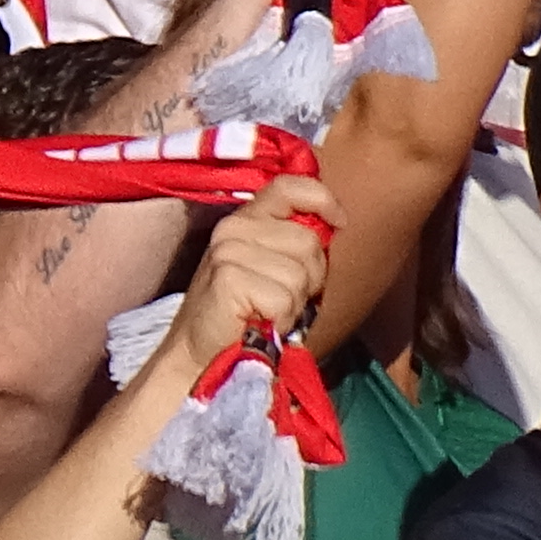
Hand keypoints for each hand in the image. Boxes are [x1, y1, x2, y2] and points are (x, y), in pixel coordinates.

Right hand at [171, 173, 337, 369]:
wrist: (201, 352)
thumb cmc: (245, 312)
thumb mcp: (270, 266)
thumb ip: (293, 243)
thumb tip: (333, 226)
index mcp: (246, 219)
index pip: (290, 187)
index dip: (322, 200)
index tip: (339, 223)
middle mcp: (234, 228)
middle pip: (308, 242)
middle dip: (310, 277)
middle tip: (283, 297)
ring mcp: (229, 251)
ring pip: (300, 274)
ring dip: (295, 303)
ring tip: (270, 311)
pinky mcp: (228, 278)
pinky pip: (284, 298)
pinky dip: (281, 318)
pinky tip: (261, 321)